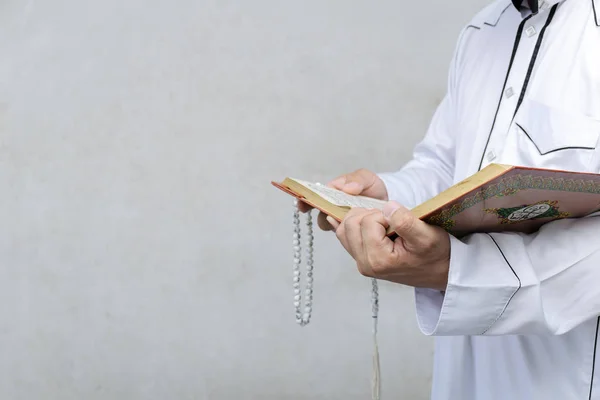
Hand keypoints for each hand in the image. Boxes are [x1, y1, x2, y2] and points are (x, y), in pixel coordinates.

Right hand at [298, 169, 387, 230]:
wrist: (388, 201)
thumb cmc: (372, 187)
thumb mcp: (366, 178)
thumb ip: (356, 179)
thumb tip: (346, 188)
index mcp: (332, 194)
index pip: (313, 197)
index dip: (305, 200)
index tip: (302, 204)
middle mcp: (333, 209)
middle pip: (321, 215)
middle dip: (324, 215)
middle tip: (333, 214)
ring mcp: (341, 222)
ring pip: (333, 227)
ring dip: (339, 224)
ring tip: (352, 218)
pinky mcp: (350, 232)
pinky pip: (344, 234)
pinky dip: (349, 232)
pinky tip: (359, 227)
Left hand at [333, 201, 450, 290]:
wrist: (440, 271)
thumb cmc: (435, 255)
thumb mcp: (427, 236)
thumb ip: (405, 221)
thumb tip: (386, 207)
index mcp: (379, 259)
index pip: (367, 221)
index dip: (384, 214)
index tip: (399, 221)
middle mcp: (365, 263)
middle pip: (351, 224)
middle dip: (369, 214)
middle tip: (389, 219)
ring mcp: (361, 262)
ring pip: (344, 229)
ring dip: (361, 218)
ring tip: (381, 222)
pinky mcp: (361, 258)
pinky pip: (345, 237)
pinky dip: (353, 225)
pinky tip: (365, 221)